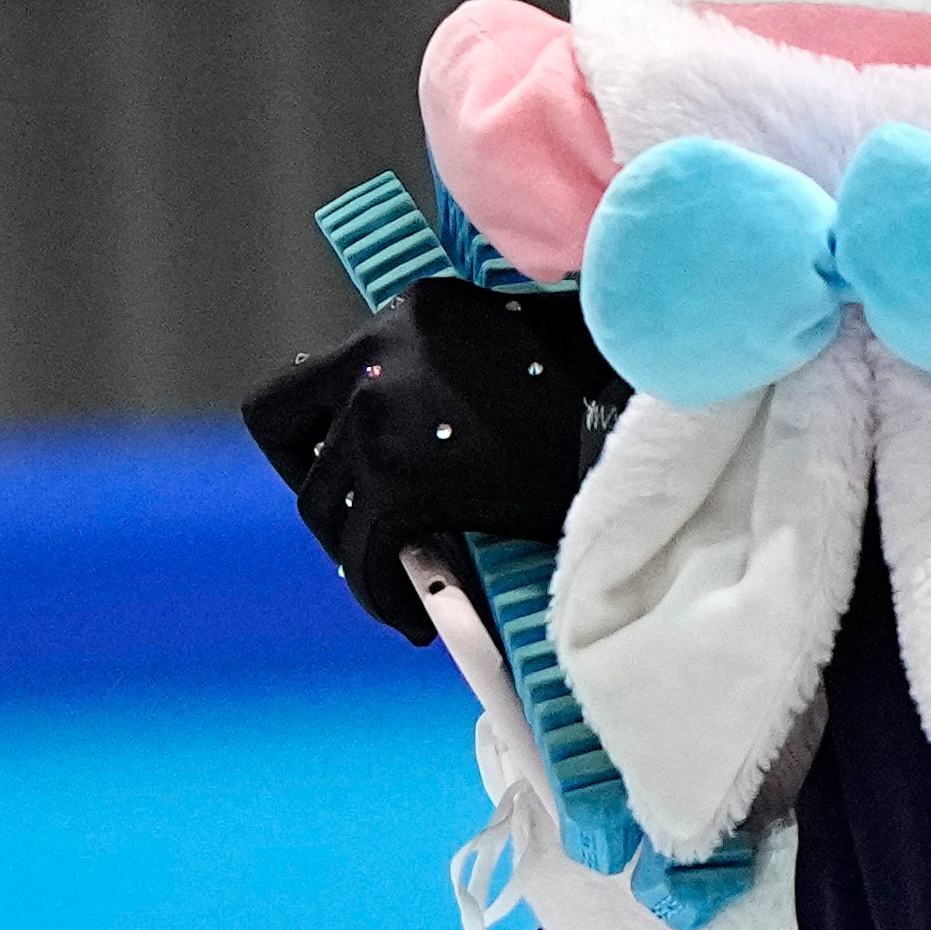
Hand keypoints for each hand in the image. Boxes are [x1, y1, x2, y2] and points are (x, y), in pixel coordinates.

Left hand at [238, 278, 627, 644]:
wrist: (642, 422)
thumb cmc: (606, 388)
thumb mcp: (510, 345)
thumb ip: (446, 372)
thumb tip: (412, 436)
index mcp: (406, 315)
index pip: (300, 383)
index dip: (308, 437)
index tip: (343, 471)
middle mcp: (379, 355)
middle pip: (288, 438)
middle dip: (325, 492)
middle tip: (367, 531)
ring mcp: (381, 419)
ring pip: (326, 508)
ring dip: (360, 550)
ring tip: (408, 580)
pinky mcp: (400, 483)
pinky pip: (364, 558)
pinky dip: (385, 595)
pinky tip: (420, 614)